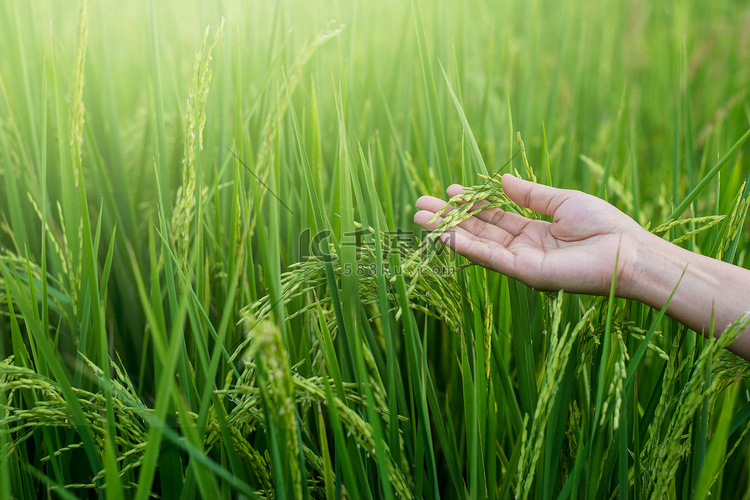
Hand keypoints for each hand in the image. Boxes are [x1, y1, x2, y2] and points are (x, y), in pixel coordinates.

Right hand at [414, 174, 649, 295]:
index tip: (448, 191)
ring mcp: (523, 263)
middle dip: (450, 219)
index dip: (471, 204)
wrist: (629, 252)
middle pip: (479, 231)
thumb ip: (531, 194)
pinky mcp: (527, 273)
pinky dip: (468, 246)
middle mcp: (524, 249)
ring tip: (419, 217)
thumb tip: (502, 181)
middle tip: (419, 205)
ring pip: (478, 245)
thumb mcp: (563, 201)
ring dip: (448, 232)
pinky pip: (492, 258)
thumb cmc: (605, 226)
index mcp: (534, 232)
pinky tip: (446, 235)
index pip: (494, 218)